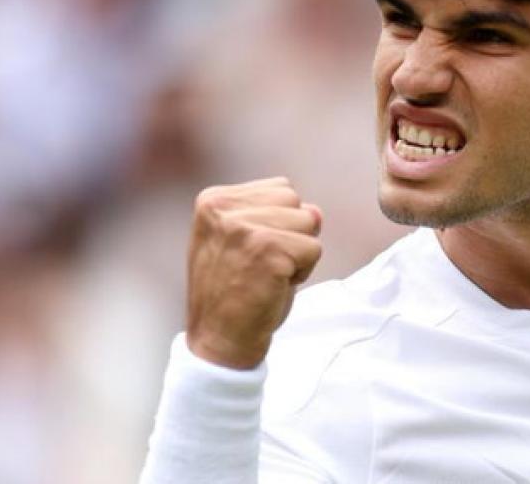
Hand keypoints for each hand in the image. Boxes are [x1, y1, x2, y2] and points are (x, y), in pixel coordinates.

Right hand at [185, 177, 322, 368]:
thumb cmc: (234, 292)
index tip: (250, 252)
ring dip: (298, 253)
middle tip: (261, 266)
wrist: (219, 340)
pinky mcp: (268, 250)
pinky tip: (275, 286)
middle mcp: (224, 208)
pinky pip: (315, 248)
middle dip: (291, 235)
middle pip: (296, 202)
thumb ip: (277, 216)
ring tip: (268, 275)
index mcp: (213, 200)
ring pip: (309, 222)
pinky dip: (304, 271)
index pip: (279, 189)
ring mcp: (245, 227)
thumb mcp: (247, 241)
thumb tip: (315, 211)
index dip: (279, 224)